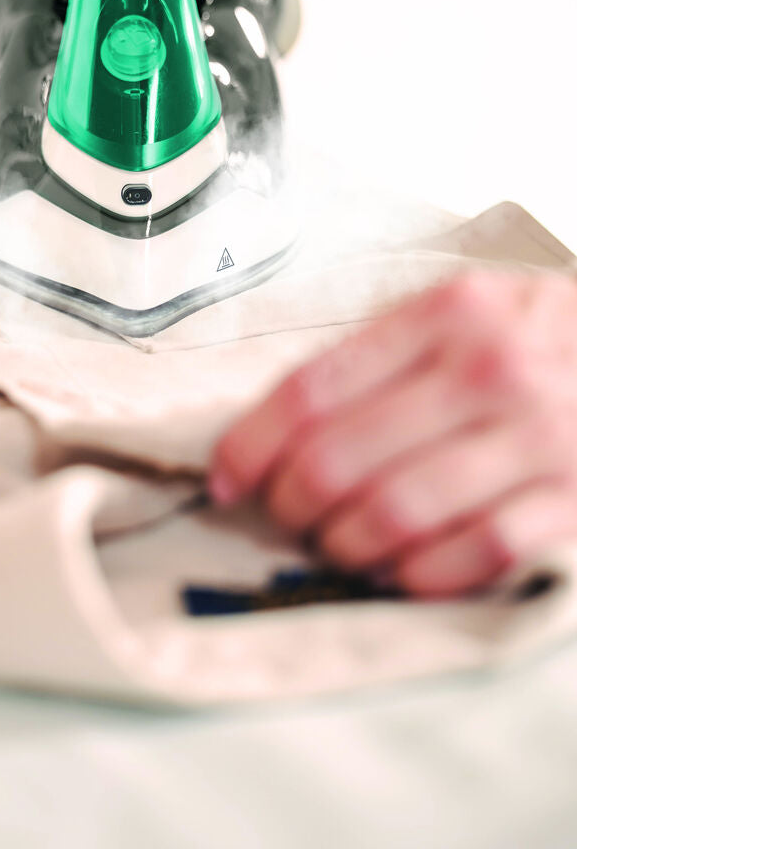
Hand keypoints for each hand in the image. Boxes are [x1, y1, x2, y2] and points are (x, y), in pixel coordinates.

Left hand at [209, 272, 576, 596]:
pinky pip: (465, 559)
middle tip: (283, 514)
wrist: (664, 360)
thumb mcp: (467, 310)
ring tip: (335, 543)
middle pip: (337, 461)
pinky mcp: (574, 503)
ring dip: (341, 546)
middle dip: (288, 504)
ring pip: (390, 517)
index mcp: (445, 315)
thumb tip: (274, 422)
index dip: (248, 444)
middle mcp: (487, 372)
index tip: (223, 478)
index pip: (310, 390)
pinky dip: (413, 577)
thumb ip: (381, 353)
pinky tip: (397, 568)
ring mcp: (535, 440)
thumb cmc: (542, 339)